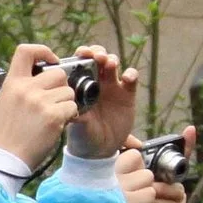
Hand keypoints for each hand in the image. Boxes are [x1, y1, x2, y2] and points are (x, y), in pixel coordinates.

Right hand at [0, 43, 78, 173]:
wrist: (8, 157)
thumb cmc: (8, 131)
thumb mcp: (5, 101)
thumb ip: (21, 85)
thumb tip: (39, 71)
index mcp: (13, 83)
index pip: (25, 50)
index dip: (43, 51)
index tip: (51, 61)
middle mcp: (25, 89)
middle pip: (58, 73)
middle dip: (61, 86)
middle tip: (55, 101)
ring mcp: (39, 102)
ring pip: (68, 91)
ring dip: (66, 104)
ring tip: (53, 116)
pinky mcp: (52, 116)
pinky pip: (72, 107)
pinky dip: (70, 116)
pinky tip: (58, 124)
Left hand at [65, 45, 139, 163]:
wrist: (100, 150)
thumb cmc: (83, 134)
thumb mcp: (77, 124)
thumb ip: (76, 114)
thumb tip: (71, 109)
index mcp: (81, 84)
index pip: (81, 62)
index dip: (82, 54)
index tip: (82, 53)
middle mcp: (96, 81)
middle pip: (98, 58)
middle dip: (98, 53)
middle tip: (97, 57)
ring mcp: (112, 86)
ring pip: (113, 65)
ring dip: (112, 60)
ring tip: (110, 64)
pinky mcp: (127, 94)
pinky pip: (131, 79)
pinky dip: (130, 74)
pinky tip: (127, 77)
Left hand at [120, 128, 192, 202]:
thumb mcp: (128, 187)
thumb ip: (130, 169)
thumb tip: (131, 147)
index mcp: (165, 177)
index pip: (180, 157)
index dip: (187, 143)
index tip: (190, 129)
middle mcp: (175, 188)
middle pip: (173, 180)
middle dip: (157, 185)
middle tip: (146, 190)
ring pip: (170, 195)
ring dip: (153, 201)